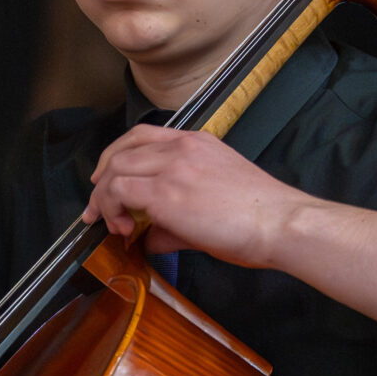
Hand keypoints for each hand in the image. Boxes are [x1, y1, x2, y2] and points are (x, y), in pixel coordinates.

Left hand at [83, 125, 316, 266]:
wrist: (280, 223)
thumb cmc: (259, 220)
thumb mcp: (214, 208)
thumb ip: (175, 221)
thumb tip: (149, 239)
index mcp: (196, 143)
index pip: (142, 136)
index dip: (116, 157)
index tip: (106, 181)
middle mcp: (181, 147)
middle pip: (121, 151)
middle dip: (101, 181)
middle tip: (95, 209)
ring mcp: (172, 166)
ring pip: (115, 170)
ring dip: (104, 198)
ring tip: (113, 224)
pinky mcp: (165, 192)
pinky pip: (119, 191)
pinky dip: (111, 209)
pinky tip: (124, 229)